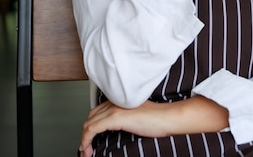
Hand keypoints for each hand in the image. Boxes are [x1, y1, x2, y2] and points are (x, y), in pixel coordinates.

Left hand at [78, 96, 228, 156]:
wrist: (168, 117)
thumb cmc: (159, 118)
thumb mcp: (138, 116)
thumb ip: (126, 118)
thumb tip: (118, 129)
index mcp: (121, 101)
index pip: (98, 112)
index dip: (91, 127)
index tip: (90, 140)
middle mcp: (115, 103)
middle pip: (91, 117)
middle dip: (85, 134)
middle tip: (87, 148)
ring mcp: (114, 109)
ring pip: (89, 124)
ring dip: (84, 140)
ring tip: (86, 152)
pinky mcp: (115, 118)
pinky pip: (92, 130)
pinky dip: (86, 140)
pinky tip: (87, 149)